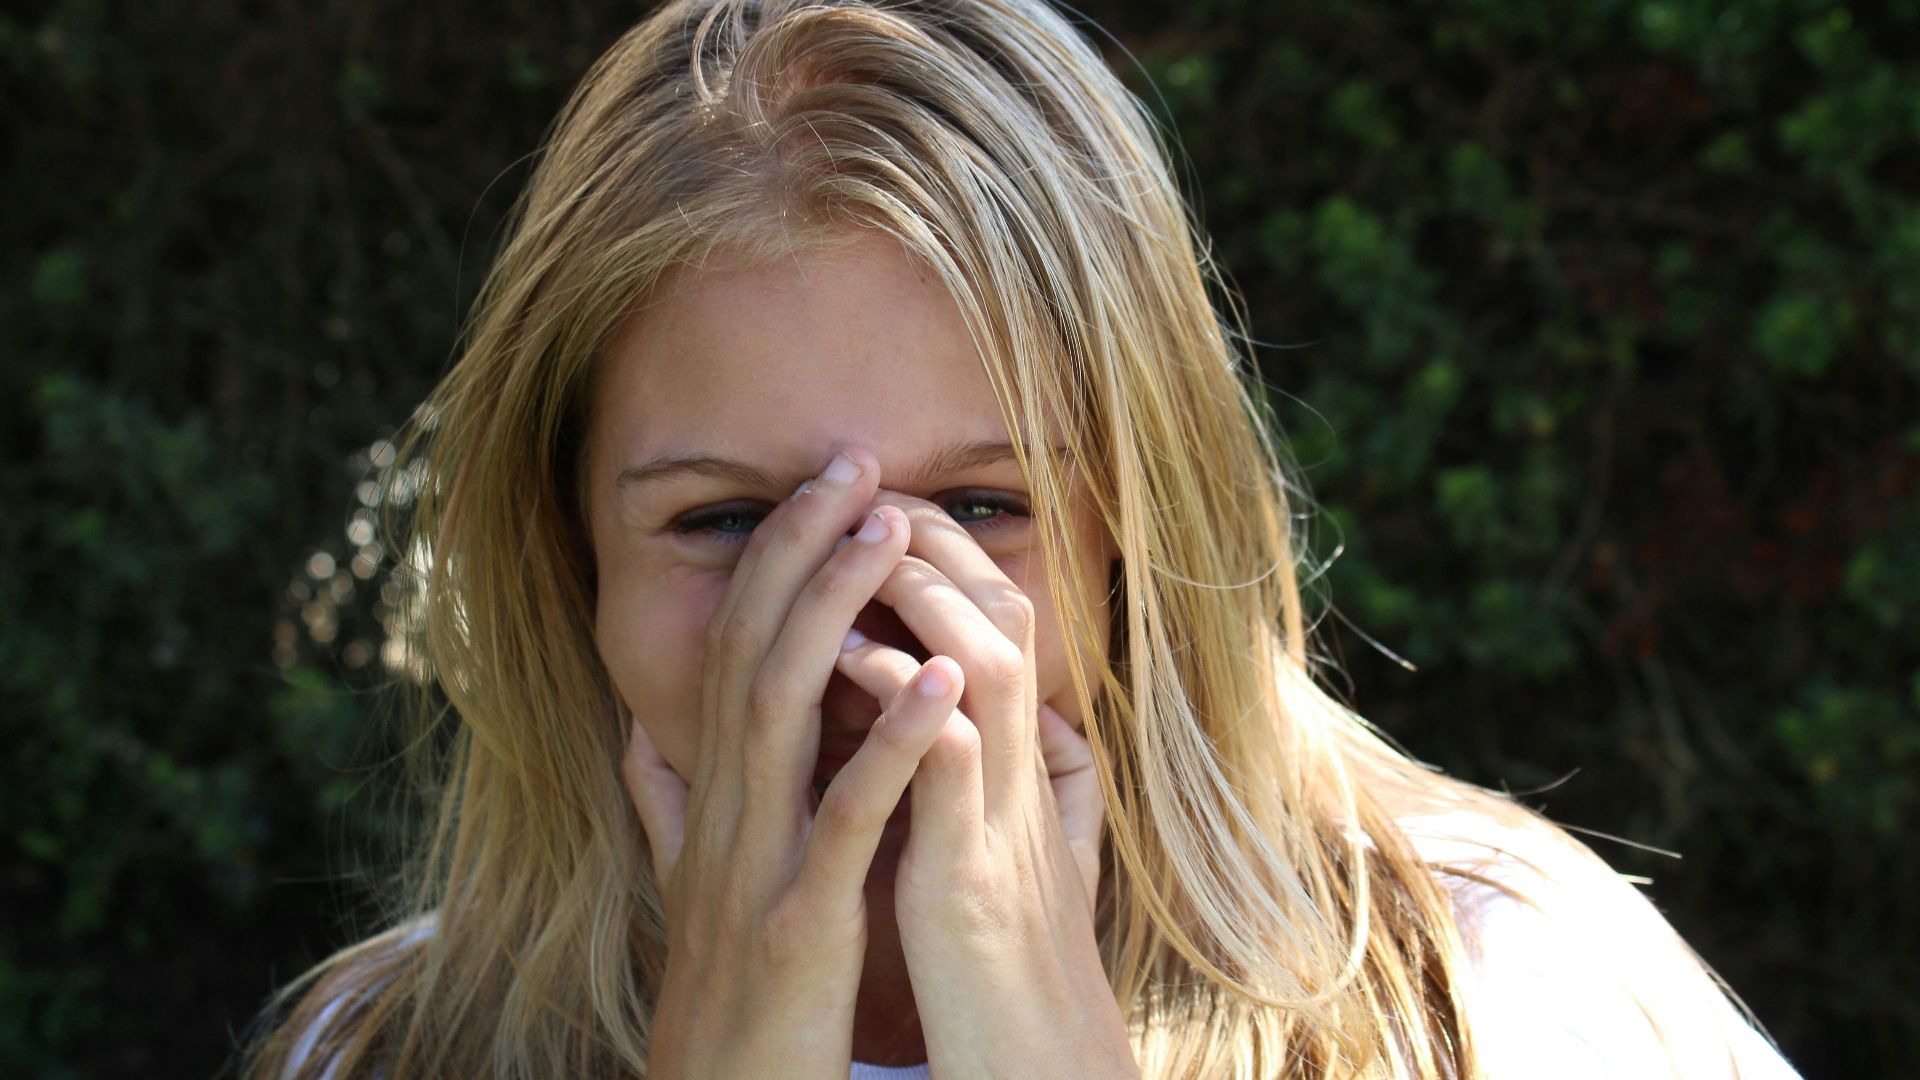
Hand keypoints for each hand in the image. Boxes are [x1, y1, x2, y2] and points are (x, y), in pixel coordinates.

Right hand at [619, 449, 960, 1078]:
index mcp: (710, 794)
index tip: (826, 481)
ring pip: (780, 709)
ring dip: (836, 610)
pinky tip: (944, 678)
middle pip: (751, 648)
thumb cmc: (718, 987)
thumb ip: (663, 801)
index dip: (776, 557)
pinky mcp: (797, 920)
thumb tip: (640, 727)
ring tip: (890, 530)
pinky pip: (846, 818)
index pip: (736, 645)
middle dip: (801, 549)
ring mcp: (753, 861)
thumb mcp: (685, 883)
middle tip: (855, 461)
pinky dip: (891, 740)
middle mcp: (722, 809)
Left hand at [833, 492, 1137, 1078]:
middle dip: (937, 541)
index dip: (943, 555)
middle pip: (1003, 614)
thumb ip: (983, 780)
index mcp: (1013, 764)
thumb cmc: (1001, 966)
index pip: (996, 622)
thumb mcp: (994, 853)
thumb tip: (996, 720)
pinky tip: (855, 662)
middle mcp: (1021, 773)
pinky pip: (953, 764)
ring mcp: (1004, 820)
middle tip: (871, 489)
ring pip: (987, 665)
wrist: (1036, 1066)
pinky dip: (909, 704)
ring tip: (867, 544)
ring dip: (928, 596)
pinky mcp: (974, 877)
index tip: (879, 511)